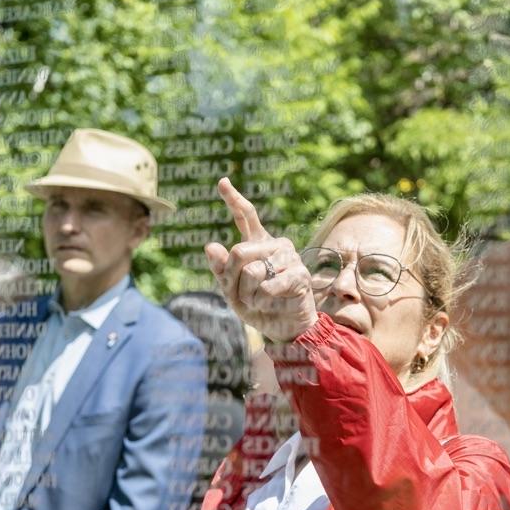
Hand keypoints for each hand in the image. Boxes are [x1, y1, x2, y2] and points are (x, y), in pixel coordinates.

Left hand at [204, 177, 317, 342]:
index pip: (245, 216)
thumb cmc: (258, 306)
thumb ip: (221, 269)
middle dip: (232, 279)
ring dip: (247, 293)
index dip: (233, 199)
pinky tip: (271, 303)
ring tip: (260, 300)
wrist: (283, 328)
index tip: (222, 181)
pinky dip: (261, 300)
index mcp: (258, 244)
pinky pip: (267, 286)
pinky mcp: (299, 275)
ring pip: (251, 271)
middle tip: (242, 295)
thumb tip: (210, 246)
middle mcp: (275, 245)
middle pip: (238, 252)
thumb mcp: (231, 290)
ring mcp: (289, 258)